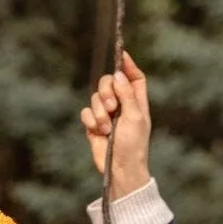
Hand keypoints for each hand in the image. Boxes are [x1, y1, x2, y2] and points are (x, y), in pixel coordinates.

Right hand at [81, 49, 151, 196]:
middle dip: (107, 92)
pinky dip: (90, 120)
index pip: (134, 77)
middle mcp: (121, 105)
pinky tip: (98, 131)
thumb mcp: (135, 117)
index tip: (122, 54)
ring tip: (106, 128)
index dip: (128, 66)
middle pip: (110, 82)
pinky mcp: (93, 124)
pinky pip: (86, 112)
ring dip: (99, 112)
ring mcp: (106, 114)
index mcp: (137, 101)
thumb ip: (127, 94)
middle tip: (111, 106)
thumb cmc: (133, 145)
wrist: (119, 168)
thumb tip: (118, 74)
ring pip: (95, 97)